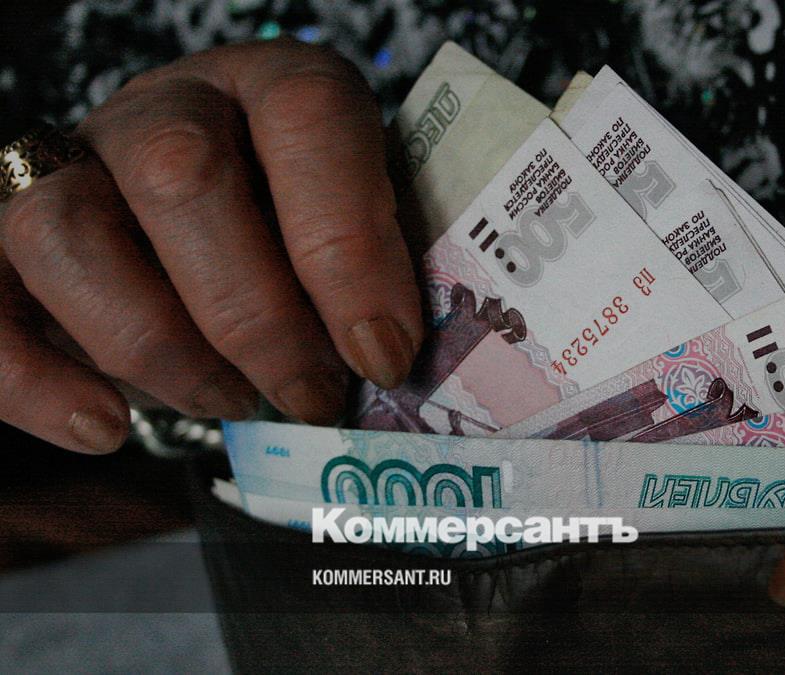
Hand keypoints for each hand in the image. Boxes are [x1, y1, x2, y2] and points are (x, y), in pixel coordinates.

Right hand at [0, 39, 422, 453]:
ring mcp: (77, 164)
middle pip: (179, 180)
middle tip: (311, 397)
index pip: (307, 121)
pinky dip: (35, 380)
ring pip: (67, 233)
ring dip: (159, 347)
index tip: (382, 354)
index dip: (349, 249)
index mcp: (277, 83)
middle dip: (257, 318)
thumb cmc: (313, 230)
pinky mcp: (4, 236)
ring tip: (232, 403)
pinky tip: (104, 428)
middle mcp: (169, 108)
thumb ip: (383, 267)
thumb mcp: (371, 224)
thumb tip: (393, 360)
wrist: (219, 214)